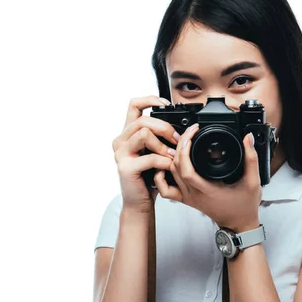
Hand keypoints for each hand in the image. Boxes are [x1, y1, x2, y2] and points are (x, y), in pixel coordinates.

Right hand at [112, 95, 179, 212]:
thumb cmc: (148, 177)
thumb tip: (180, 126)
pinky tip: (168, 167)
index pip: (133, 105)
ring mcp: (121, 154)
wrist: (139, 202)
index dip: (150, 99)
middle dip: (165, 127)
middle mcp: (120, 141)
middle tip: (177, 140)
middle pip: (143, 120)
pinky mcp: (125, 167)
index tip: (166, 104)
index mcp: (127, 134)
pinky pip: (149, 157)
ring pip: (144, 134)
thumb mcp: (154, 152)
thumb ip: (158, 137)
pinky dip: (163, 161)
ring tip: (172, 156)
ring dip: (163, 144)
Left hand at [155, 123, 261, 231]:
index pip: (186, 169)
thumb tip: (248, 138)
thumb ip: (251, 159)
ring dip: (172, 156)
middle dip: (180, 145)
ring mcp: (187, 197)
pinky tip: (166, 164)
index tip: (193, 134)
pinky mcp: (185, 199)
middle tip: (190, 132)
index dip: (185, 149)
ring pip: (169, 174)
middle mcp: (194, 194)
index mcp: (207, 190)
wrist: (239, 225)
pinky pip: (166, 189)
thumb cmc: (245, 207)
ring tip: (182, 142)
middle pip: (175, 167)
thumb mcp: (253, 181)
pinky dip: (161, 177)